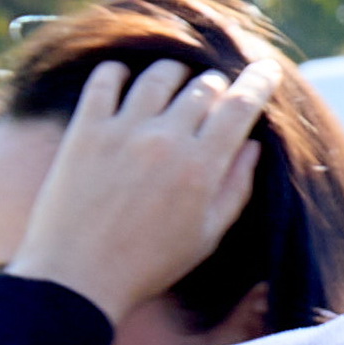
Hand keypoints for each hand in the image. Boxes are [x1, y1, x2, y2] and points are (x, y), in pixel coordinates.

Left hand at [6, 52, 278, 323]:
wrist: (78, 275)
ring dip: (174, 73)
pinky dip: (119, 72)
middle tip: (214, 94)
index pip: (241, 107)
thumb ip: (236, 186)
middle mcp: (165, 140)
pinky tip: (125, 79)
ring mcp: (122, 131)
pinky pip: (104, 79)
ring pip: (158, 75)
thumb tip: (251, 145)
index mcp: (202, 167)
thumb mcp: (208, 234)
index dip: (258, 82)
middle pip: (202, 86)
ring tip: (175, 83)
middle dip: (216, 85)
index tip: (265, 69)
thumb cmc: (149, 263)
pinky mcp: (84, 130)